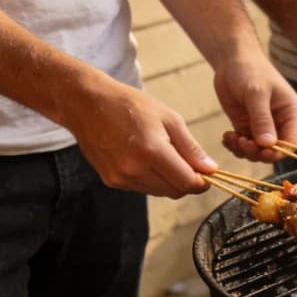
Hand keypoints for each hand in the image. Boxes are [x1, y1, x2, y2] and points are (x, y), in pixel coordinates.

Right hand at [60, 74, 216, 197]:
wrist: (86, 103)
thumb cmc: (128, 105)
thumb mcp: (168, 118)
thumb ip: (190, 147)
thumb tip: (210, 169)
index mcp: (152, 151)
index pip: (187, 182)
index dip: (201, 182)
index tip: (207, 175)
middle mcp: (134, 169)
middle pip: (175, 191)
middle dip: (186, 182)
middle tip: (187, 164)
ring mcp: (121, 178)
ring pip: (159, 192)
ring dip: (168, 181)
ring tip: (162, 156)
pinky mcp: (112, 181)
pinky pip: (142, 188)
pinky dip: (151, 179)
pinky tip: (144, 159)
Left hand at [215, 40, 296, 163]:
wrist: (232, 59)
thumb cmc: (249, 70)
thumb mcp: (256, 93)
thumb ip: (262, 119)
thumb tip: (268, 145)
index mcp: (292, 114)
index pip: (291, 143)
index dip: (277, 152)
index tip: (258, 150)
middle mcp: (281, 123)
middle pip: (274, 151)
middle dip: (257, 152)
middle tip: (241, 142)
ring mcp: (264, 127)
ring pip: (258, 151)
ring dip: (244, 150)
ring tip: (231, 138)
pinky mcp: (249, 127)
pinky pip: (245, 145)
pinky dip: (236, 146)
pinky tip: (227, 137)